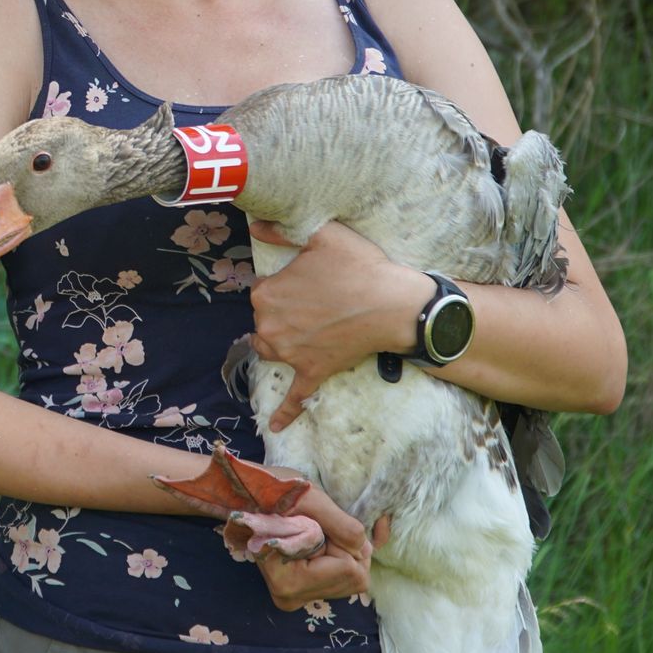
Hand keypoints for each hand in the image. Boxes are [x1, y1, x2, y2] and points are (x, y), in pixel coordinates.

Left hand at [248, 221, 427, 431]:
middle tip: (314, 301)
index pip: (262, 290)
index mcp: (266, 294)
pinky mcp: (313, 372)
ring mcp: (291, 353)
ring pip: (271, 350)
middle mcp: (270, 326)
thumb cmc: (359, 267)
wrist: (395, 305)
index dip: (284, 284)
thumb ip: (282, 229)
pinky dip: (285, 412)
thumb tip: (257, 224)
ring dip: (279, 343)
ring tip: (302, 332)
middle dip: (283, 312)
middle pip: (265, 319)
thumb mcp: (321, 235)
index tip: (307, 280)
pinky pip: (295, 397)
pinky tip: (276, 428)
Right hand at [253, 478, 390, 612]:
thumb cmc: (272, 492)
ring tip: (317, 534)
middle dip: (346, 548)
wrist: (248, 496)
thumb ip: (341, 525)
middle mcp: (290, 598)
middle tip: (319, 527)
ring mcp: (297, 598)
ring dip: (345, 552)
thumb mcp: (310, 499)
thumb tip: (363, 550)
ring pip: (354, 580)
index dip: (341, 540)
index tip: (315, 523)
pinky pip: (345, 581)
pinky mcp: (304, 593)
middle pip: (355, 578)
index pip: (348, 568)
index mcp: (287, 582)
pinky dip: (343, 558)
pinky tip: (324, 543)